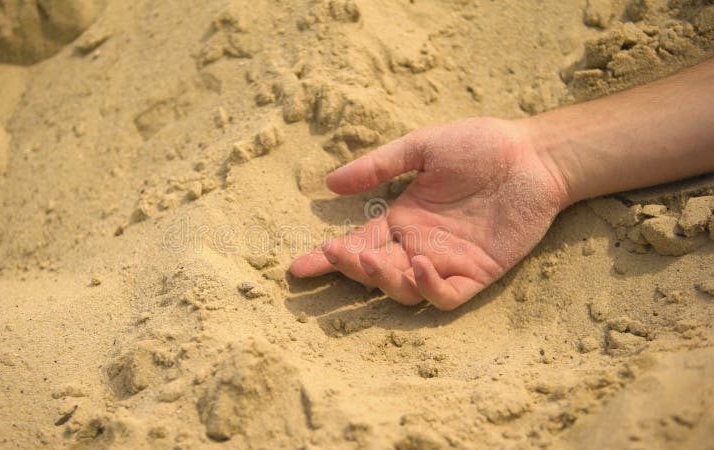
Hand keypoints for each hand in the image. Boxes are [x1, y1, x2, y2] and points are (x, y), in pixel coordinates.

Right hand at [289, 118, 568, 309]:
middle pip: (374, 271)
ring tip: (371, 259)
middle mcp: (419, 246)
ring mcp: (448, 262)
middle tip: (339, 253)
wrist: (534, 154)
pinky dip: (429, 289)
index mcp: (403, 220)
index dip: (328, 259)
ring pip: (404, 290)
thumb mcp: (423, 148)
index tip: (298, 268)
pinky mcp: (478, 273)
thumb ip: (379, 167)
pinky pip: (446, 295)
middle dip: (350, 268)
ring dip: (383, 280)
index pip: (358, 244)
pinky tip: (420, 266)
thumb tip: (329, 183)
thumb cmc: (481, 146)